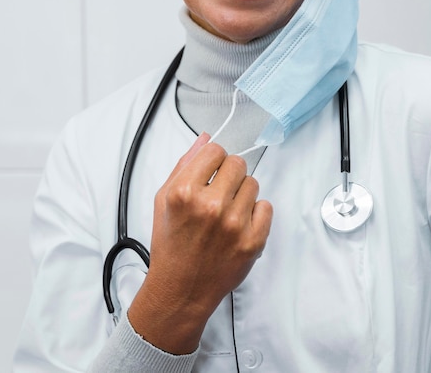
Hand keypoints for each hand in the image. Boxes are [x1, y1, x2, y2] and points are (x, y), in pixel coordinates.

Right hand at [128, 133, 272, 353]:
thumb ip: (185, 165)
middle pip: (237, 163)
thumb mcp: (164, 200)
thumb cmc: (171, 246)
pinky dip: (256, 212)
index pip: (215, 150)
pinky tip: (239, 224)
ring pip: (253, 183)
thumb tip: (206, 139)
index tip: (212, 171)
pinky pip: (266, 206)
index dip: (213, 160)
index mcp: (185, 192)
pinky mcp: (253, 241)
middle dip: (229, 174)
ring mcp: (234, 224)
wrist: (180, 290)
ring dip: (242, 193)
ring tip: (227, 212)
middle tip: (220, 193)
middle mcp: (210, 206)